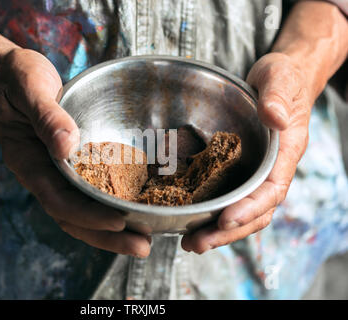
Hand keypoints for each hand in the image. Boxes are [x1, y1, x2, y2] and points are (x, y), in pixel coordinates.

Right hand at [0, 48, 150, 256]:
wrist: (6, 74)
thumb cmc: (15, 77)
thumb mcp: (29, 87)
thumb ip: (47, 117)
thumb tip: (67, 146)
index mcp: (28, 162)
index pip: (58, 201)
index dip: (88, 216)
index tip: (119, 222)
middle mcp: (42, 174)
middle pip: (74, 218)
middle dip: (107, 237)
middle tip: (142, 248)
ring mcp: (55, 172)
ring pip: (82, 212)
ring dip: (112, 230)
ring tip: (145, 239)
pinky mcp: (70, 164)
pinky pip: (89, 192)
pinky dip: (109, 206)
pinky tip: (134, 209)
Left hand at [182, 52, 311, 253]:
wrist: (277, 81)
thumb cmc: (282, 79)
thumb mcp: (281, 78)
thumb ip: (277, 97)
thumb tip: (274, 118)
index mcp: (285, 153)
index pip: (271, 190)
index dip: (250, 208)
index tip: (226, 219)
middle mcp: (270, 170)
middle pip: (254, 212)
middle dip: (227, 231)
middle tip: (196, 243)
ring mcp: (253, 173)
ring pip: (240, 211)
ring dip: (216, 230)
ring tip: (189, 242)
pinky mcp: (237, 170)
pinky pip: (226, 197)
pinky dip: (210, 213)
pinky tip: (188, 220)